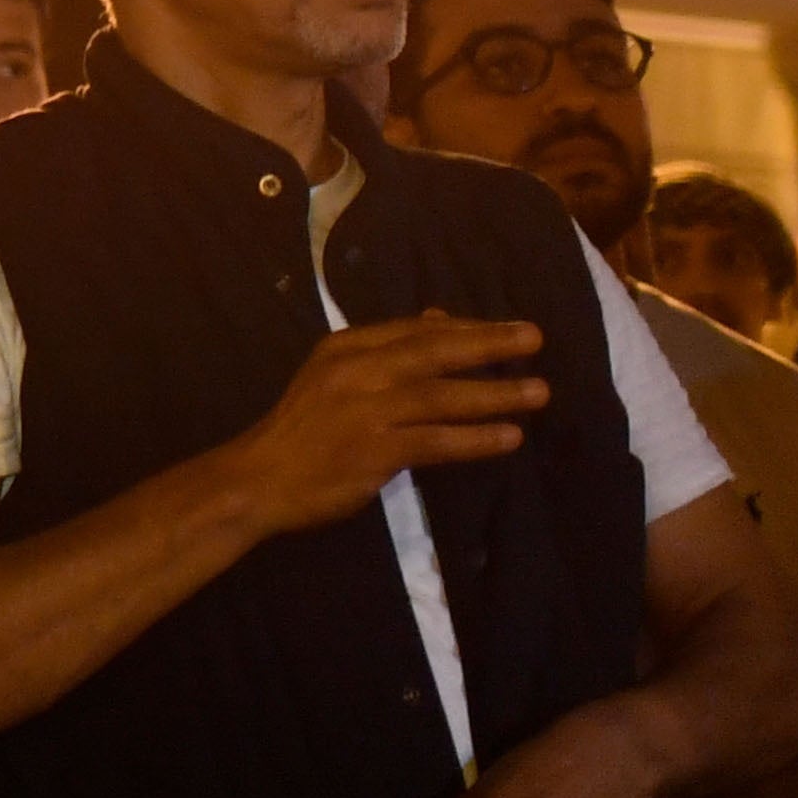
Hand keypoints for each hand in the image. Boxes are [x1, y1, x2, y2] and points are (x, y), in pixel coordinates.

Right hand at [223, 312, 543, 534]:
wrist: (258, 478)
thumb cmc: (302, 429)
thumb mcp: (334, 374)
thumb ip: (385, 350)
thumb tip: (440, 319)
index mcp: (344, 347)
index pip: (414, 330)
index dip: (467, 327)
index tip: (510, 329)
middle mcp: (355, 371)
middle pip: (432, 352)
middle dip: (488, 345)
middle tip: (535, 339)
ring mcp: (364, 411)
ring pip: (440, 396)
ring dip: (494, 394)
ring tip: (538, 392)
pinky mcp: (372, 451)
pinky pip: (435, 441)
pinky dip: (475, 438)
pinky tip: (509, 437)